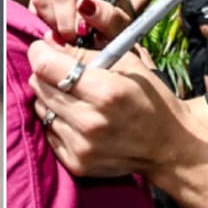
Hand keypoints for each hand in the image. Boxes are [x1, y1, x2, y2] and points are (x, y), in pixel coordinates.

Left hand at [26, 38, 185, 178]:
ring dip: (51, 99)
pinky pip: (48, 132)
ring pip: (40, 109)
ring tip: (77, 98)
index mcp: (106, 92)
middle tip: (63, 72)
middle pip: (39, 87)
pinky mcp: (77, 163)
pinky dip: (57, 121)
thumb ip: (82, 52)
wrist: (168, 145)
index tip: (43, 50)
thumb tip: (46, 43)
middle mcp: (90, 122)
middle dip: (46, 74)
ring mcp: (82, 146)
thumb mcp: (126, 63)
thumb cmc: (149, 98)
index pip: (46, 67)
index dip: (40, 53)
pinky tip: (78, 119)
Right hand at [28, 0, 131, 45]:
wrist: (98, 44)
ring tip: (70, 37)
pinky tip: (59, 33)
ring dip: (57, 24)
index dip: (88, 3)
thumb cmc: (112, 33)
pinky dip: (46, 24)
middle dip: (69, 20)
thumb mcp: (119, 29)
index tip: (89, 27)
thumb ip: (109, 17)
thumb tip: (86, 6)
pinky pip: (36, 6)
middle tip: (78, 38)